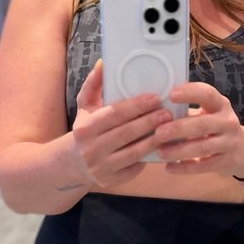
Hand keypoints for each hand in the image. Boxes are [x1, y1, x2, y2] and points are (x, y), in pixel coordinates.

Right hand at [71, 59, 173, 187]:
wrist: (73, 164)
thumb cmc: (86, 129)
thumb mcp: (85, 106)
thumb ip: (94, 84)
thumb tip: (104, 63)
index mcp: (85, 128)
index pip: (115, 114)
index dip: (137, 106)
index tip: (156, 97)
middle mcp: (91, 149)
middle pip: (126, 133)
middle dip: (150, 122)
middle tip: (168, 112)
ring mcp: (101, 167)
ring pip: (134, 152)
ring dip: (154, 140)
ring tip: (169, 128)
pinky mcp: (111, 180)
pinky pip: (134, 168)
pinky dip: (149, 157)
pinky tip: (162, 146)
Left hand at [153, 82, 243, 176]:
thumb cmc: (216, 127)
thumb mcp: (209, 114)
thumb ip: (188, 112)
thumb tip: (154, 112)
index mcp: (220, 104)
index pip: (207, 94)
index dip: (190, 93)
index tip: (171, 95)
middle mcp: (228, 121)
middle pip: (202, 124)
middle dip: (179, 128)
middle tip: (158, 133)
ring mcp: (230, 142)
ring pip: (203, 147)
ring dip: (180, 150)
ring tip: (161, 152)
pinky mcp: (228, 161)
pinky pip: (205, 166)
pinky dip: (186, 168)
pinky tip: (170, 168)